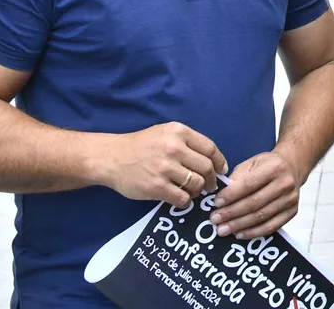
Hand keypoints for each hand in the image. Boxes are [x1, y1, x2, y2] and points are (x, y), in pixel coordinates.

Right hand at [94, 122, 226, 205]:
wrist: (111, 158)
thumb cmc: (141, 145)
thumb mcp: (165, 133)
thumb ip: (188, 142)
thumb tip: (213, 161)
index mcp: (179, 132)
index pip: (210, 148)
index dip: (220, 162)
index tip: (222, 170)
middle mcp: (174, 148)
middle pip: (206, 167)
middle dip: (212, 179)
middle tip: (210, 186)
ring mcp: (165, 168)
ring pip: (196, 184)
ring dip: (198, 191)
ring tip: (193, 191)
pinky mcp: (156, 186)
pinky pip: (182, 198)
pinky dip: (185, 201)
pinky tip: (181, 198)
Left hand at [210, 150, 302, 239]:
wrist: (293, 168)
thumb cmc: (267, 165)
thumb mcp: (252, 163)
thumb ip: (237, 178)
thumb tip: (222, 199)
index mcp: (274, 167)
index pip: (249, 184)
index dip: (231, 195)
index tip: (216, 203)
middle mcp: (285, 184)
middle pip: (255, 203)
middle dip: (232, 213)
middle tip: (215, 220)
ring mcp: (290, 200)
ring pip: (261, 217)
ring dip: (239, 225)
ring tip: (223, 229)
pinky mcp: (292, 213)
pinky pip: (271, 227)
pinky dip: (253, 232)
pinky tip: (239, 234)